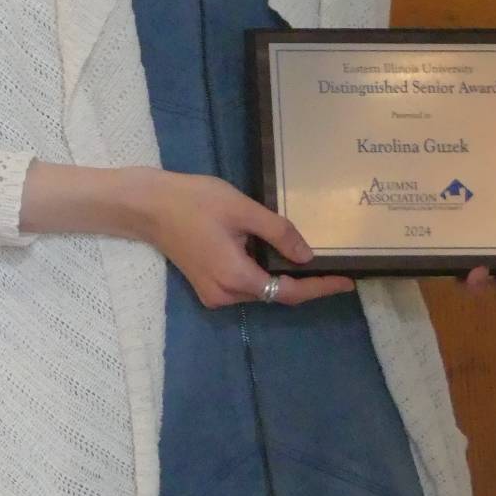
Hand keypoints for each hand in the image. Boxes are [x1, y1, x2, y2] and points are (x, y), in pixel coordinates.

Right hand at [139, 169, 354, 307]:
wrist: (148, 205)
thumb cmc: (194, 201)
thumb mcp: (242, 209)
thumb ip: (277, 233)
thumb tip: (308, 256)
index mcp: (236, 277)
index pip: (287, 292)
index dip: (320, 289)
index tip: (347, 283)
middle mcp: (225, 295)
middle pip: (274, 294)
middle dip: (303, 282)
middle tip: (333, 267)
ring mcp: (213, 294)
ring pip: (259, 290)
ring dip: (281, 277)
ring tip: (306, 258)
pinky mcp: (206, 286)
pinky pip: (243, 285)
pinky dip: (261, 273)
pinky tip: (272, 255)